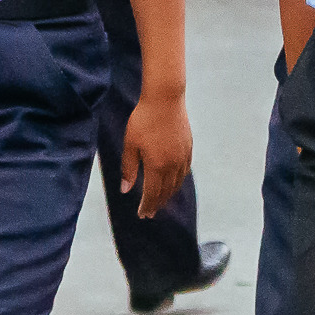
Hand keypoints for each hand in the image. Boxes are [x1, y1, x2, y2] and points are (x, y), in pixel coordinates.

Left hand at [119, 92, 193, 217]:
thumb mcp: (130, 144)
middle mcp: (172, 165)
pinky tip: (174, 183)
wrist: (165, 99)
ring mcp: (182, 157)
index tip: (142, 215)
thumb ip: (128, 169)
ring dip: (168, 195)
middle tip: (150, 214)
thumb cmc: (143, 120)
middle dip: (157, 204)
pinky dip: (178, 182)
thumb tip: (125, 190)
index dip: (147, 206)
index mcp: (156, 166)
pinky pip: (184, 172)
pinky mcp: (188, 149)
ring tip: (160, 202)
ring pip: (176, 184)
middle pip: (165, 192)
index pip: (152, 193)